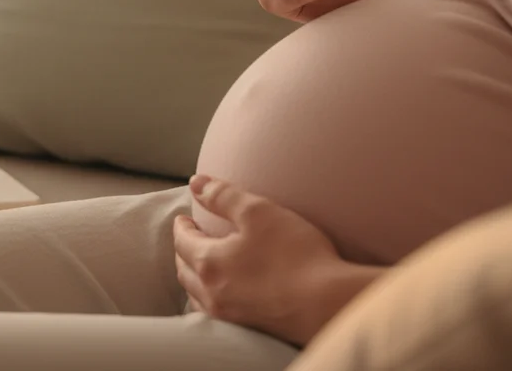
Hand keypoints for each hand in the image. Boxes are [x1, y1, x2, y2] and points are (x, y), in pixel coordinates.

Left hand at [173, 175, 383, 345]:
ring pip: (196, 295)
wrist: (329, 304)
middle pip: (184, 269)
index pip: (182, 241)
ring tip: (201, 265)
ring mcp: (230, 316)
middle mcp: (212, 293)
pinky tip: (223, 294)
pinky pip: (215, 313)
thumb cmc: (295, 254)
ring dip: (193, 277)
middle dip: (183, 251)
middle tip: (190, 238)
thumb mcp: (258, 211)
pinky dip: (209, 298)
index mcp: (209, 262)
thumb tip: (195, 183)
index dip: (182, 226)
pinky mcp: (249, 329)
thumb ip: (223, 195)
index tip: (184, 218)